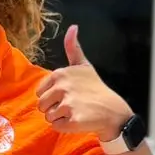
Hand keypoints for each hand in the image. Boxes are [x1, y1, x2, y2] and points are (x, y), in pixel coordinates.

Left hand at [36, 25, 132, 141]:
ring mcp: (68, 104)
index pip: (40, 93)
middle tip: (73, 105)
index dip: (52, 96)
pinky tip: (79, 120)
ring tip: (76, 112)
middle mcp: (63, 87)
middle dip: (54, 108)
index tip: (69, 94)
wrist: (114, 111)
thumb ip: (73, 48)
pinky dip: (66, 127)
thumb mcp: (84, 66)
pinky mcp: (73, 120)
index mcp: (60, 74)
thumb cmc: (95, 88)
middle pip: (41, 106)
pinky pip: (56, 127)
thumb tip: (72, 27)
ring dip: (60, 118)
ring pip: (47, 117)